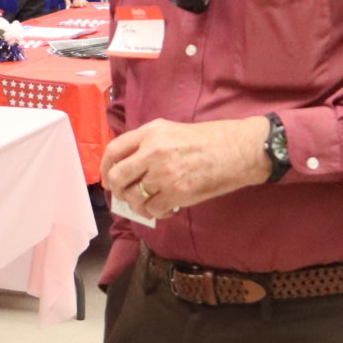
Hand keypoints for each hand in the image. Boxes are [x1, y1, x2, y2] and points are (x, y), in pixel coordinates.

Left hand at [102, 117, 271, 217]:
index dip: (105, 168)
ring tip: (148, 204)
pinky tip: (164, 209)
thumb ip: (148, 144)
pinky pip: (153, 209)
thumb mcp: (172, 130)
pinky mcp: (177, 193)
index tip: (108, 178)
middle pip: (118, 177)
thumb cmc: (208, 139)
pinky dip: (155, 213)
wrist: (238, 150)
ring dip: (137, 204)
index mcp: (150, 132)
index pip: (113, 151)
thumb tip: (129, 167)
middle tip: (125, 195)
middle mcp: (152, 152)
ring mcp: (164, 174)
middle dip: (118, 190)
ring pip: (133, 197)